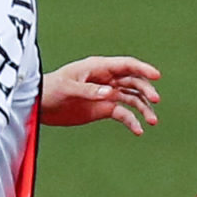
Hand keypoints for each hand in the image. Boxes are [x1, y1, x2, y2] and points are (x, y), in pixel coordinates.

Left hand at [40, 57, 161, 133]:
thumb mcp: (67, 88)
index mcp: (98, 67)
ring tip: (152, 121)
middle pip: (134, 82)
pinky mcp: (104, 109)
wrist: (39, 105)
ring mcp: (107, 94)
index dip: (143, 69)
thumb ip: (89, 91)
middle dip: (146, 90)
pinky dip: (132, 121)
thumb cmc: (50, 89)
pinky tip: (138, 130)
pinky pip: (123, 114)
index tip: (157, 76)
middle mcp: (107, 79)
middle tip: (155, 101)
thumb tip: (111, 93)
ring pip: (132, 98)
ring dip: (144, 109)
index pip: (126, 65)